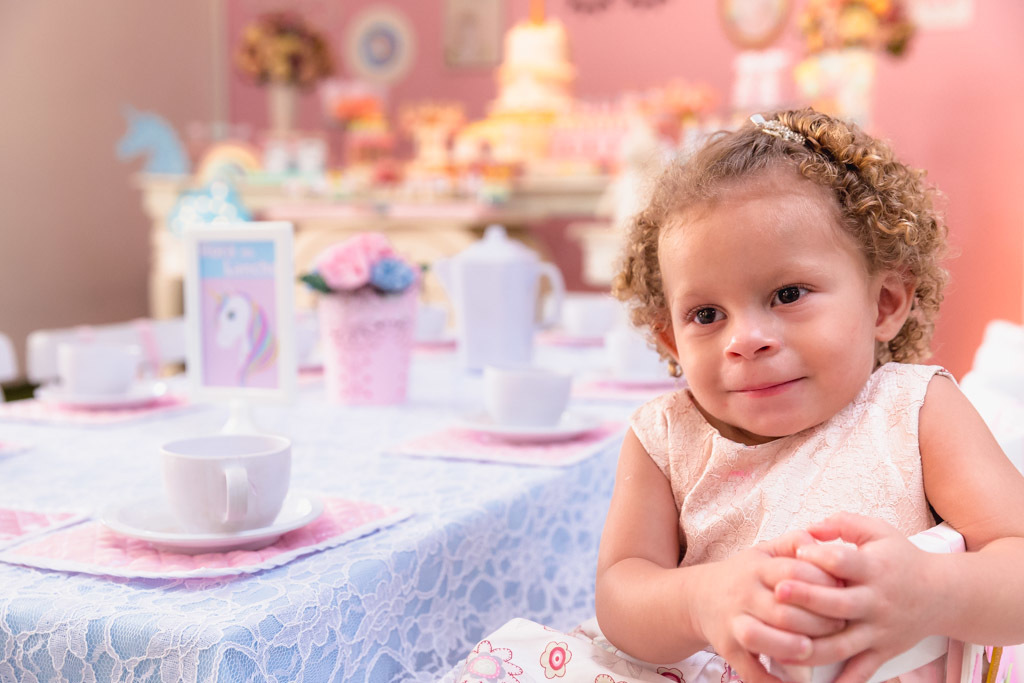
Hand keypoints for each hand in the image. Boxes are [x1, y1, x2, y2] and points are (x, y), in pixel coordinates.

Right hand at [696, 530, 845, 682]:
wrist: (699, 597)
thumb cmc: (743, 575)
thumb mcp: (764, 552)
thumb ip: (793, 543)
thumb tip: (819, 540)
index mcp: (757, 568)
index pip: (792, 572)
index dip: (822, 582)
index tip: (844, 591)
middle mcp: (744, 595)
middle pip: (781, 609)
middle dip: (814, 621)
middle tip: (839, 626)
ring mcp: (733, 623)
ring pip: (758, 637)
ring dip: (786, 646)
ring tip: (809, 649)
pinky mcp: (728, 649)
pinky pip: (748, 670)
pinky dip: (769, 682)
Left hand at [774, 513, 938, 682]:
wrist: (943, 595)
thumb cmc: (901, 558)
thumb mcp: (878, 532)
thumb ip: (843, 524)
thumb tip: (808, 528)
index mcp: (874, 569)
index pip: (844, 562)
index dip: (819, 556)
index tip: (794, 552)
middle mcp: (876, 602)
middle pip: (838, 604)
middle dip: (807, 598)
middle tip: (777, 592)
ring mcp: (879, 630)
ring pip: (842, 644)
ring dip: (810, 647)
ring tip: (779, 646)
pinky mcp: (883, 652)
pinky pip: (860, 671)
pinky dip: (840, 682)